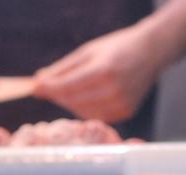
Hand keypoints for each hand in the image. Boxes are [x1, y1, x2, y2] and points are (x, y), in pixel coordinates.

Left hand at [33, 24, 161, 123]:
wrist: (151, 53)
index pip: (67, 87)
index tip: (34, 88)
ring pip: (82, 112)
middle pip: (72, 101)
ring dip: (70, 103)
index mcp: (103, 71)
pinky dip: (85, 108)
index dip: (48, 89)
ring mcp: (121, 105)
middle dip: (57, 95)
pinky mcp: (125, 113)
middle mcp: (113, 91)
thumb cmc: (118, 48)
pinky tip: (86, 96)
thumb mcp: (88, 51)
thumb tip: (38, 83)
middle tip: (48, 88)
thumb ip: (62, 69)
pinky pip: (95, 116)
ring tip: (69, 89)